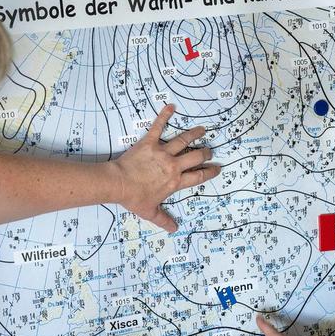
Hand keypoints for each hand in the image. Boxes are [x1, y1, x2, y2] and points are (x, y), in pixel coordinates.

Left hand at [113, 104, 220, 232]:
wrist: (118, 184)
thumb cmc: (134, 198)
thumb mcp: (150, 212)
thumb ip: (164, 220)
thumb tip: (174, 229)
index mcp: (175, 182)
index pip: (198, 177)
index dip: (210, 172)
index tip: (217, 168)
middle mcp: (173, 166)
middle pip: (195, 157)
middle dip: (205, 153)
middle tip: (209, 150)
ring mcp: (162, 152)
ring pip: (183, 140)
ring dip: (194, 134)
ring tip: (202, 130)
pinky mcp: (149, 142)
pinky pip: (158, 127)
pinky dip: (164, 115)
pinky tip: (170, 106)